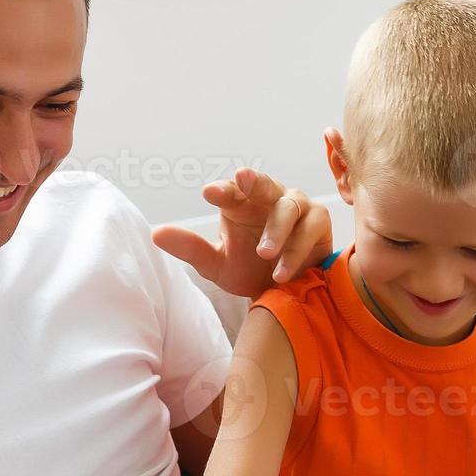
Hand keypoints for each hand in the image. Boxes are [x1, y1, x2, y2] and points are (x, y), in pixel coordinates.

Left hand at [153, 168, 333, 296]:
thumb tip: (156, 233)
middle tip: (243, 181)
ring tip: (265, 253)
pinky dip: (296, 249)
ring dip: (276, 230)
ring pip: (287, 207)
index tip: (208, 192)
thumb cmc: (249, 271)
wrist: (284, 295)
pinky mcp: (318, 221)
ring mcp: (296, 206)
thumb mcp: (216, 265)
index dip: (222, 190)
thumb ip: (190, 249)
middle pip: (262, 183)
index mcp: (241, 204)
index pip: (230, 192)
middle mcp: (268, 198)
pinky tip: (281, 272)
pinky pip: (309, 229)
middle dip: (254, 180)